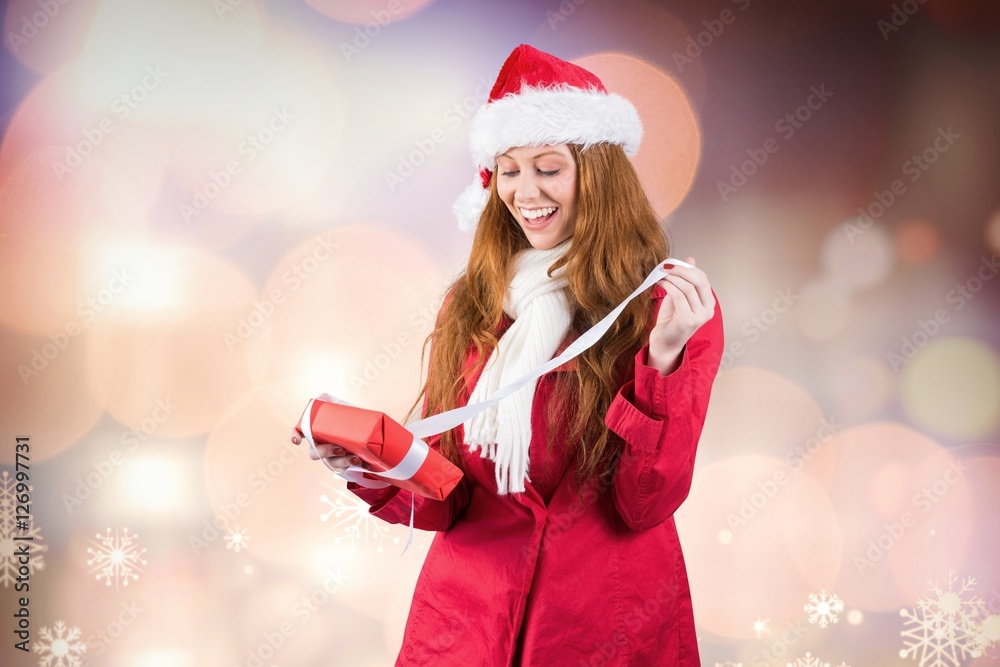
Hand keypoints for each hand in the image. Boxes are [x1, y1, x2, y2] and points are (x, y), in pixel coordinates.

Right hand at [289, 392, 365, 472]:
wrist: (361, 434)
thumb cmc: (345, 421)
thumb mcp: (339, 410)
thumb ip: (331, 404)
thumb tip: (325, 397)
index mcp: (315, 432)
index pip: (298, 432)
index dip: (294, 436)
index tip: (297, 441)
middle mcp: (319, 446)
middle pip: (314, 453)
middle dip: (326, 452)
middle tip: (340, 449)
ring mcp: (329, 457)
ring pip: (331, 463)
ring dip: (343, 462)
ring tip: (356, 458)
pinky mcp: (341, 464)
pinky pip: (345, 469)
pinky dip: (355, 466)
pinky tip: (364, 464)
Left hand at [649, 257, 714, 372]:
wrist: (664, 343)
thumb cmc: (670, 321)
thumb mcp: (679, 296)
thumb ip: (685, 280)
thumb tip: (690, 259)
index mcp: (708, 303)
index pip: (702, 278)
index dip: (687, 268)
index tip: (671, 263)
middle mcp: (708, 310)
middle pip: (699, 280)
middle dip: (681, 270)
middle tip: (665, 266)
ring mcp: (699, 316)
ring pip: (687, 287)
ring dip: (672, 278)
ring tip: (660, 275)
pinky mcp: (688, 320)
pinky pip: (679, 296)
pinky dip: (668, 286)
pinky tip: (660, 283)